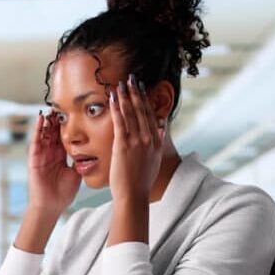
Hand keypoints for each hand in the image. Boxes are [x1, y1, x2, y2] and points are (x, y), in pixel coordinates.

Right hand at [27, 111, 80, 215]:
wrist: (52, 206)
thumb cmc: (63, 193)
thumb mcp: (76, 174)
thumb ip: (81, 162)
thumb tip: (94, 153)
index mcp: (61, 156)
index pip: (65, 136)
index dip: (69, 125)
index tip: (76, 112)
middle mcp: (51, 153)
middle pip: (54, 131)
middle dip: (58, 119)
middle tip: (64, 103)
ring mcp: (41, 155)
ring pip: (45, 133)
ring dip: (48, 120)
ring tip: (53, 106)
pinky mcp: (34, 159)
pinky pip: (36, 141)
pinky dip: (38, 129)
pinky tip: (41, 118)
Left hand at [108, 75, 164, 205]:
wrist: (134, 196)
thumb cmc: (141, 182)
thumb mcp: (154, 160)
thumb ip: (158, 143)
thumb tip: (162, 128)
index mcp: (156, 142)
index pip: (150, 115)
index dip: (145, 99)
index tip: (141, 87)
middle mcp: (148, 139)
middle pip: (142, 110)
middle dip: (135, 92)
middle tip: (131, 78)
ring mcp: (136, 142)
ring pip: (131, 113)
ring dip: (125, 96)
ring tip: (120, 83)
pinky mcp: (123, 146)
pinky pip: (119, 122)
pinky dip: (116, 108)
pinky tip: (112, 97)